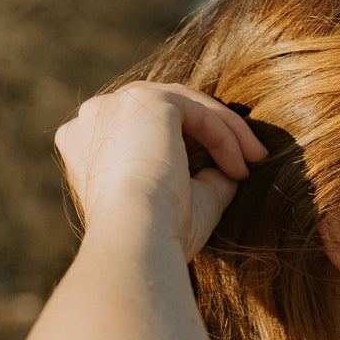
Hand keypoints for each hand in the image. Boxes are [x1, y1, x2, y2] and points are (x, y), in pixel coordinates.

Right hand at [55, 84, 267, 259]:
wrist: (135, 239)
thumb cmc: (154, 234)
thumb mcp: (179, 201)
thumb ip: (202, 178)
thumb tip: (232, 169)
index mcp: (86, 144)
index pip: (142, 128)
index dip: (186, 145)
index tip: (223, 172)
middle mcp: (94, 117)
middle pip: (165, 111)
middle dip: (211, 133)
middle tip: (249, 160)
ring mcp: (117, 104)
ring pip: (185, 106)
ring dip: (224, 132)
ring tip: (253, 161)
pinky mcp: (146, 100)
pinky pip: (197, 111)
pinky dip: (223, 136)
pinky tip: (240, 167)